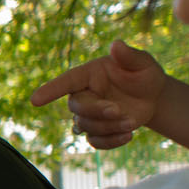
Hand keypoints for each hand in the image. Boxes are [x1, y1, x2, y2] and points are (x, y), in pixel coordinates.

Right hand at [28, 40, 168, 150]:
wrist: (153, 97)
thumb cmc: (144, 75)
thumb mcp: (142, 63)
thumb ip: (129, 55)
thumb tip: (116, 45)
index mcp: (89, 75)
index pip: (66, 82)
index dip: (50, 90)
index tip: (35, 100)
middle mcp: (84, 94)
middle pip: (76, 107)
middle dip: (96, 111)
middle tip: (119, 110)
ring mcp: (89, 115)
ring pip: (86, 126)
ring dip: (109, 127)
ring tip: (132, 122)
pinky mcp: (98, 131)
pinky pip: (95, 142)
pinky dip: (110, 142)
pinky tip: (128, 135)